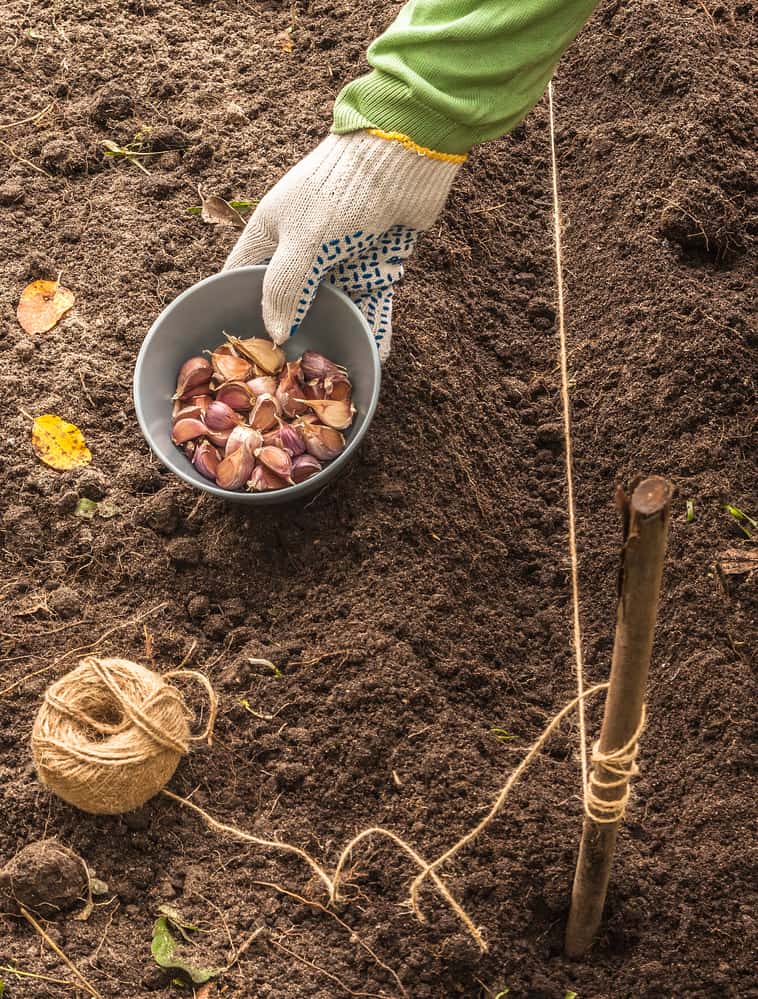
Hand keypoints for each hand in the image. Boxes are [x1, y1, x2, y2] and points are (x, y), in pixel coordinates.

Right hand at [223, 131, 461, 360]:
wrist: (406, 155)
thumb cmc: (342, 192)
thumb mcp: (303, 243)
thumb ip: (285, 289)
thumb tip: (275, 336)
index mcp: (270, 234)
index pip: (241, 276)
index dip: (236, 308)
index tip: (240, 347)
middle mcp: (301, 246)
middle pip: (291, 298)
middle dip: (294, 332)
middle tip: (294, 373)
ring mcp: (338, 254)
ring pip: (334, 304)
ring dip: (339, 332)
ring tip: (339, 369)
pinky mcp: (374, 260)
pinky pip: (370, 300)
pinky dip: (373, 323)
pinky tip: (377, 352)